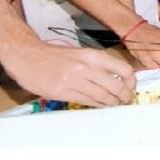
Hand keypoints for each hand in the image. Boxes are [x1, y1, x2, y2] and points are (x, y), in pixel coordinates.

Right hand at [3, 39, 135, 107]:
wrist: (28, 56)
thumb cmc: (54, 55)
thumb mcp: (80, 54)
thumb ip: (97, 65)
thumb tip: (116, 78)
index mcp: (92, 56)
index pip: (123, 69)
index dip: (131, 81)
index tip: (131, 86)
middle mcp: (86, 67)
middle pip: (116, 86)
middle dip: (124, 96)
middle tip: (126, 100)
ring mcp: (74, 81)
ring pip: (103, 97)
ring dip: (112, 103)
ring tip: (115, 104)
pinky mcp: (63, 92)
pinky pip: (87, 102)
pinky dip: (97, 105)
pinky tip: (100, 106)